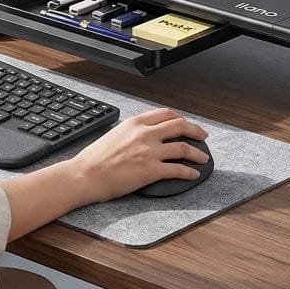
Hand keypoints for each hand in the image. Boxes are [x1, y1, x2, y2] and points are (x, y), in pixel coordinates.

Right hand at [70, 108, 209, 203]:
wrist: (86, 174)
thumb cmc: (95, 158)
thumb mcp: (115, 133)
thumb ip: (133, 131)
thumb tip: (145, 135)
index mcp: (135, 123)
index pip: (165, 114)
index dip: (180, 118)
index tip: (185, 123)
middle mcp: (145, 134)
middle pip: (180, 126)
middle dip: (196, 130)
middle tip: (202, 135)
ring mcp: (149, 152)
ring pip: (183, 148)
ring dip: (198, 153)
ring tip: (203, 158)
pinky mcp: (151, 171)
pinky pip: (178, 170)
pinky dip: (189, 172)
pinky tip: (193, 174)